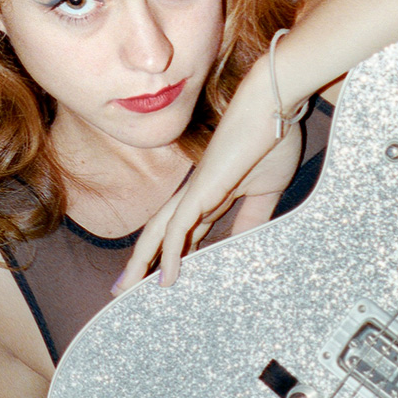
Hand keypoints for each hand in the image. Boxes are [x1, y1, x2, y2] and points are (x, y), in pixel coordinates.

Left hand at [113, 61, 300, 293]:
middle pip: (160, 232)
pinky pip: (178, 227)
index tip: (164, 279)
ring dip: (141, 260)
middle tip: (124, 289)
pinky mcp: (202, 189)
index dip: (173, 254)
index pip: (185, 230)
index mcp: (212, 194)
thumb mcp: (266, 191)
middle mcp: (196, 194)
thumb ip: (254, 217)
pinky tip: (166, 277)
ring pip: (158, 231)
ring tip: (126, 288)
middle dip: (142, 260)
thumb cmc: (272, 141)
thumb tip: (246, 245)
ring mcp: (196, 191)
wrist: (272, 108)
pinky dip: (169, 253)